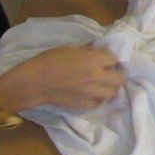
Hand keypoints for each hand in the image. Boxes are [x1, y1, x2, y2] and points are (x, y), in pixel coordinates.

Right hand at [1, 45, 124, 109]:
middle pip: (120, 78)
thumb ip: (88, 51)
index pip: (114, 58)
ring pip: (113, 92)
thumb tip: (99, 52)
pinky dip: (99, 97)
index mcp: (93, 60)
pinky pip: (100, 102)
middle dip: (118, 73)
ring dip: (111, 87)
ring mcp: (92, 93)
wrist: (35, 82)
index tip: (108, 59)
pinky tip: (93, 92)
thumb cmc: (49, 60)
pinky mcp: (85, 105)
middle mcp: (97, 77)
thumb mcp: (71, 48)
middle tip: (112, 72)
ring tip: (104, 83)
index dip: (111, 58)